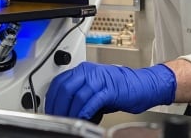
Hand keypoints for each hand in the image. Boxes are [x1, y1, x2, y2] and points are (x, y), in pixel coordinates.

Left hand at [45, 62, 175, 118]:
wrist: (140, 85)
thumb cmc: (118, 88)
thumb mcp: (94, 87)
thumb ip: (78, 93)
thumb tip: (63, 107)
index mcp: (83, 70)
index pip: (59, 82)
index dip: (52, 99)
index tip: (49, 110)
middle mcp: (90, 72)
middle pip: (66, 88)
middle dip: (58, 106)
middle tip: (57, 118)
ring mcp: (100, 79)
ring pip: (77, 95)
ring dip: (71, 111)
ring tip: (69, 121)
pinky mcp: (110, 89)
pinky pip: (93, 100)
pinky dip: (85, 111)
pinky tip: (83, 118)